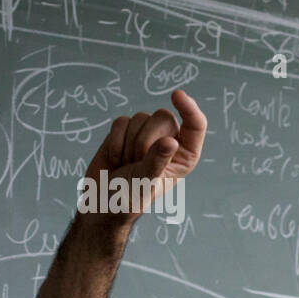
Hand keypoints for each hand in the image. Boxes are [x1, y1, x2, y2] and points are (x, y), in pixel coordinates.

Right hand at [80, 89, 206, 225]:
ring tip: (127, 164)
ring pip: (140, 117)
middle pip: (163, 117)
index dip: (189, 108)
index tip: (177, 95)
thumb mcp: (146, 184)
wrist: (103, 202)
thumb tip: (172, 141)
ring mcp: (146, 134)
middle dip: (145, 142)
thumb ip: (157, 161)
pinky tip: (116, 159)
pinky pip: (121, 121)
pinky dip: (115, 141)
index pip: (195, 125)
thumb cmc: (130, 198)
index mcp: (185, 155)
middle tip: (137, 164)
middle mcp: (169, 141)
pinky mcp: (125, 131)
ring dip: (128, 144)